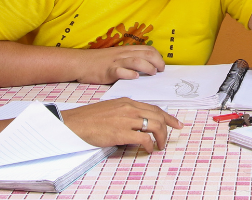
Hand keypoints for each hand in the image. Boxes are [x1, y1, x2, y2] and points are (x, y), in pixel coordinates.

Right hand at [61, 98, 182, 152]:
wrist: (75, 123)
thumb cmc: (89, 118)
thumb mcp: (111, 108)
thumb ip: (125, 112)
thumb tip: (138, 123)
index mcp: (127, 102)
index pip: (154, 108)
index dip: (168, 117)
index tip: (176, 123)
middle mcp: (130, 109)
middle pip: (158, 116)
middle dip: (168, 128)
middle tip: (169, 138)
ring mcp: (126, 120)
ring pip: (155, 126)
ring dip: (160, 138)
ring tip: (159, 146)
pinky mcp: (122, 133)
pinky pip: (144, 139)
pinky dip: (149, 146)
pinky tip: (147, 150)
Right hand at [75, 46, 165, 83]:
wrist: (81, 63)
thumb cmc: (99, 62)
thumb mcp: (117, 56)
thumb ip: (130, 59)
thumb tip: (145, 66)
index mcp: (126, 50)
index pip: (148, 49)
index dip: (158, 56)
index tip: (161, 65)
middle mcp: (123, 54)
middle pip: (146, 53)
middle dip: (157, 61)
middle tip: (161, 70)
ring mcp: (116, 62)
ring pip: (136, 61)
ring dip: (147, 67)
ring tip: (152, 73)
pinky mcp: (108, 71)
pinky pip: (120, 71)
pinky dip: (129, 74)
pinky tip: (135, 77)